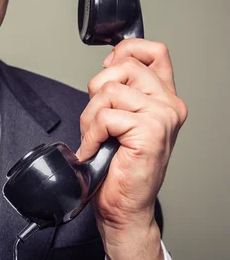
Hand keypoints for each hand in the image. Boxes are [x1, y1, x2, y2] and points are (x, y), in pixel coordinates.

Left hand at [76, 39, 187, 259]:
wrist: (123, 207)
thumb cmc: (118, 168)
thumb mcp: (119, 120)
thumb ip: (121, 92)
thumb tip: (108, 64)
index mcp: (164, 98)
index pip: (153, 52)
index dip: (124, 52)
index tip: (107, 71)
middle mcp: (169, 104)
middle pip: (123, 67)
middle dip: (96, 93)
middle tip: (96, 123)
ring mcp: (162, 117)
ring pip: (109, 91)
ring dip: (90, 118)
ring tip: (96, 139)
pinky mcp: (150, 131)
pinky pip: (106, 115)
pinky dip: (91, 134)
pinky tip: (95, 150)